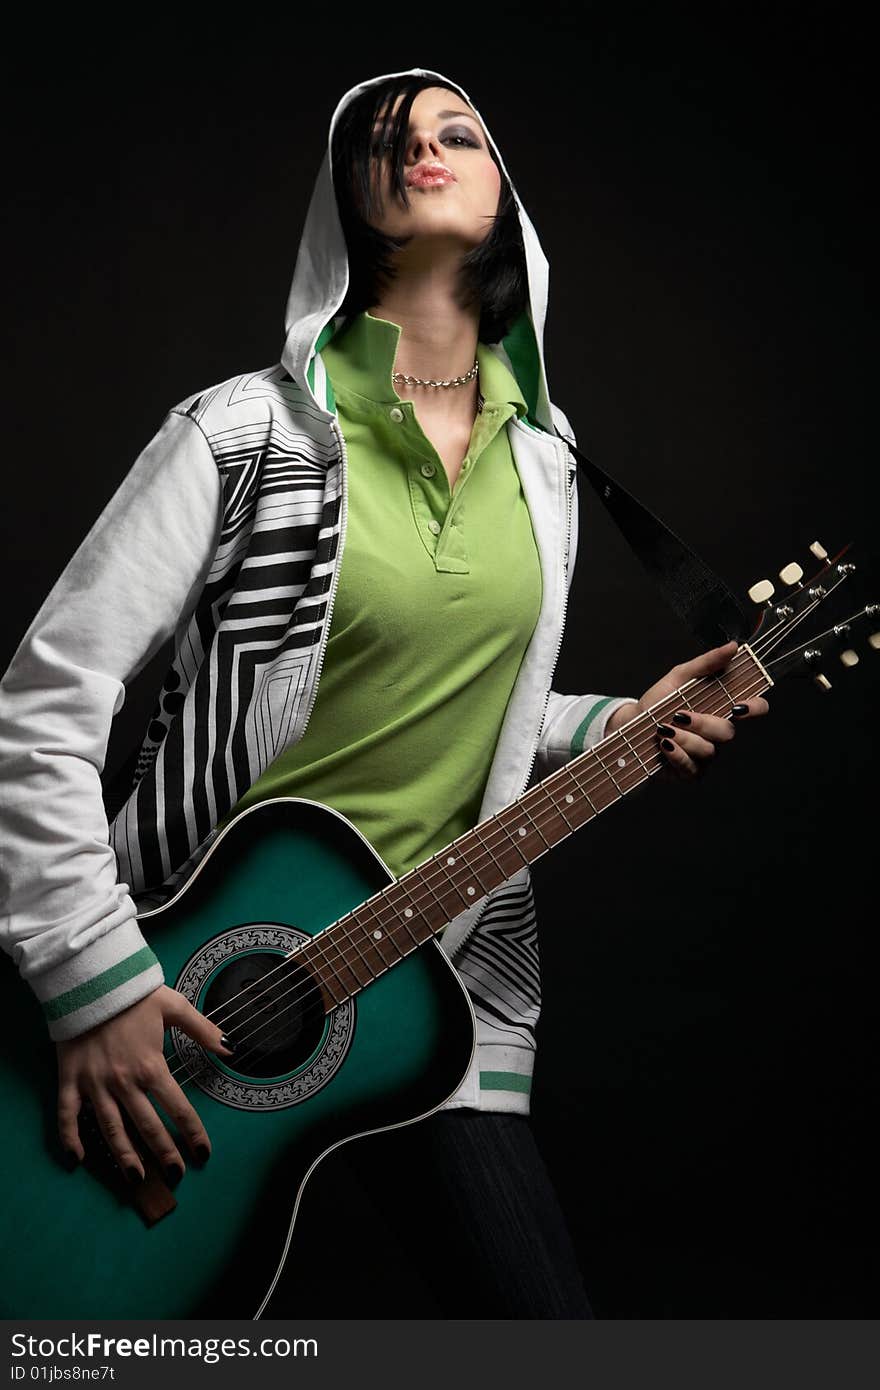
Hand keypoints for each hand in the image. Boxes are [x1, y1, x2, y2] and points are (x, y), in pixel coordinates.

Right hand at [56, 984, 234, 1184]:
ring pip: (110, 1128)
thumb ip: (202, 1030)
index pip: (178, 1108)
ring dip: (124, 1156)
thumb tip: (230, 1047)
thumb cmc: (133, 995)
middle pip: (147, 1126)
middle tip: (176, 1175)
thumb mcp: (174, 1006)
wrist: (90, 981)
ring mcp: (94, 1084)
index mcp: (151, 1066)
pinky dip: (70, 1138)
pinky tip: (77, 1159)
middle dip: (164, 1154)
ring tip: (136, 1179)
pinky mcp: (70, 1080)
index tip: (203, 1154)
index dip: (193, 1133)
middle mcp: (123, 1082)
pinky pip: (67, 1115)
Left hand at [606, 640, 769, 779]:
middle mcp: (717, 734)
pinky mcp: (689, 772)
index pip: (755, 708)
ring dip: (684, 739)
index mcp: (721, 708)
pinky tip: (664, 746)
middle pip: (729, 733)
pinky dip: (676, 755)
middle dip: (703, 724)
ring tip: (663, 730)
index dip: (755, 708)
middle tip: (679, 715)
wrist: (630, 725)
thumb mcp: (679, 677)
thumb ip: (706, 663)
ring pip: (709, 751)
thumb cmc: (658, 702)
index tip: (738, 705)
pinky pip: (692, 768)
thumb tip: (733, 647)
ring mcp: (706, 755)